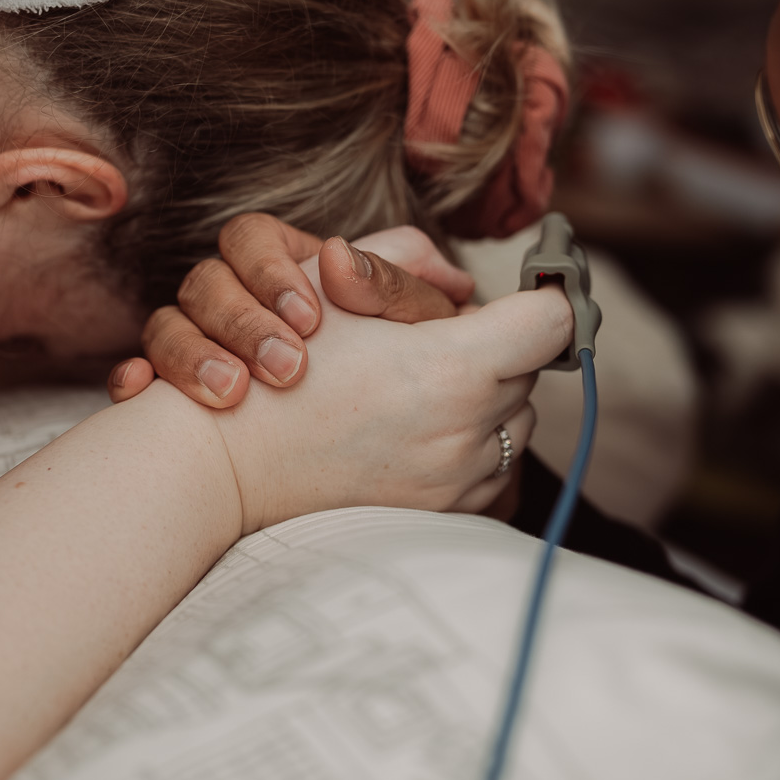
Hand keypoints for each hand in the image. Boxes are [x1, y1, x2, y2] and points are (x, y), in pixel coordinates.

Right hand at [107, 213, 474, 408]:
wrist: (383, 460)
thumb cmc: (407, 382)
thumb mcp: (419, 334)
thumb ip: (400, 286)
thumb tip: (342, 257)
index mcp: (286, 269)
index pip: (251, 239)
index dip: (272, 271)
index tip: (312, 317)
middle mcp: (235, 302)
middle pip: (204, 281)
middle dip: (242, 322)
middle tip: (288, 368)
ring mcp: (200, 348)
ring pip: (165, 326)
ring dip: (193, 355)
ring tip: (233, 394)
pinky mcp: (175, 400)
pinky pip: (134, 378)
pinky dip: (134, 382)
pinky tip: (141, 393)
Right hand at [202, 253, 568, 528]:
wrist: (227, 466)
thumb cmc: (276, 369)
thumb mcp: (331, 289)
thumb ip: (404, 266)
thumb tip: (458, 276)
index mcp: (452, 368)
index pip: (552, 322)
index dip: (540, 299)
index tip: (530, 295)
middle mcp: (468, 430)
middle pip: (530, 371)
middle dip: (496, 349)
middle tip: (437, 340)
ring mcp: (460, 479)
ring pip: (515, 422)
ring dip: (487, 399)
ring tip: (422, 386)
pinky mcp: (447, 514)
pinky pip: (493, 468)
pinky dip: (471, 443)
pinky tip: (418, 428)